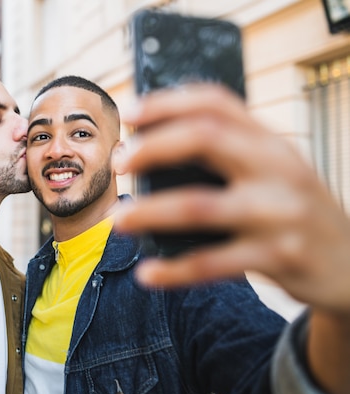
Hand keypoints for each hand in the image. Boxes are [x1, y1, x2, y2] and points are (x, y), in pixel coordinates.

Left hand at [114, 84, 349, 316]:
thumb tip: (148, 152)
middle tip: (119, 162)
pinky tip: (147, 274)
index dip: (168, 102)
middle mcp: (279, 168)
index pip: (216, 104)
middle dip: (153, 146)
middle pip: (206, 138)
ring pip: (199, 205)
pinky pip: (213, 263)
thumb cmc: (292, 211)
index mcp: (271, 142)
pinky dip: (175, 270)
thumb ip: (227, 158)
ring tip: (117, 221)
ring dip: (149, 211)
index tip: (129, 112)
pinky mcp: (280, 256)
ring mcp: (281, 213)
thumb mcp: (272, 173)